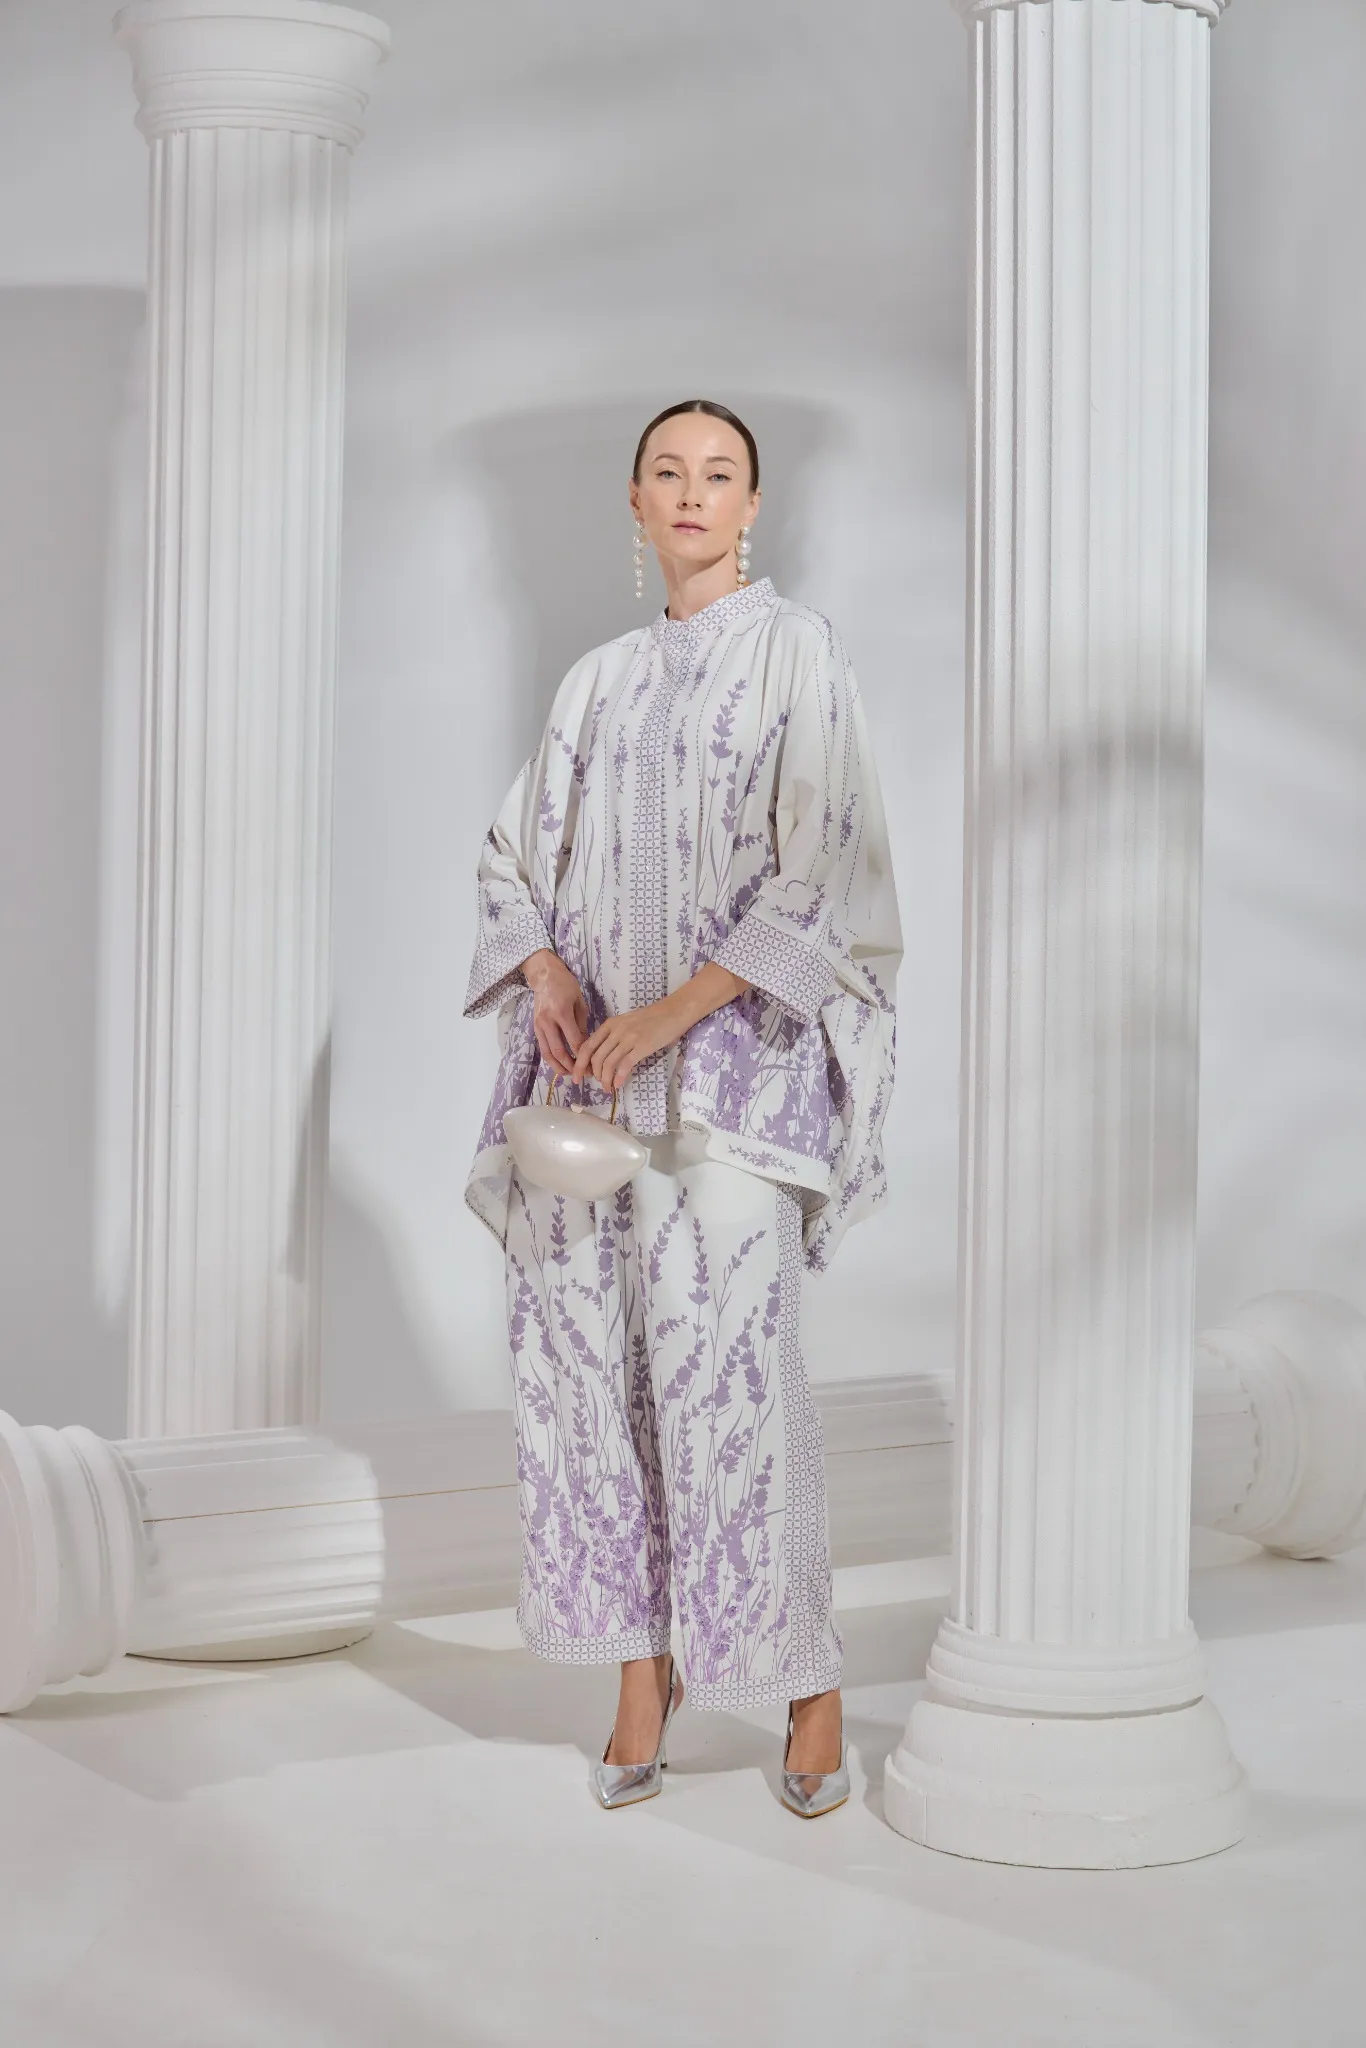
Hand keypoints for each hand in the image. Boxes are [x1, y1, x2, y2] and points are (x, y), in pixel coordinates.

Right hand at [522, 948, 587, 1077]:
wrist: (544, 975)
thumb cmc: (565, 985)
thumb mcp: (579, 1002)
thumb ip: (582, 1025)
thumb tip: (586, 1046)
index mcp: (561, 1013)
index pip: (574, 1042)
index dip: (584, 1056)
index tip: (593, 1065)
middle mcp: (548, 1021)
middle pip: (560, 1052)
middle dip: (572, 1066)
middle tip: (583, 1074)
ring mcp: (539, 1025)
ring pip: (548, 1054)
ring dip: (559, 1067)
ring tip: (571, 1074)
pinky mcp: (534, 1028)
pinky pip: (542, 1048)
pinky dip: (551, 1059)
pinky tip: (560, 1065)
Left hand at [569, 996, 688, 1093]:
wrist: (674, 1012)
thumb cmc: (652, 1018)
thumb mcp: (627, 1022)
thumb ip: (614, 1035)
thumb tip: (602, 1056)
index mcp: (610, 1024)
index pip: (587, 1046)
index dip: (580, 1063)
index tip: (578, 1075)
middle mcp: (616, 1031)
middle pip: (595, 1057)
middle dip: (591, 1074)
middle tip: (596, 1084)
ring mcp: (628, 1038)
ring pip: (608, 1063)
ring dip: (605, 1079)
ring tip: (608, 1088)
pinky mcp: (642, 1047)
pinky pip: (624, 1065)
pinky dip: (619, 1078)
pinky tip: (618, 1085)